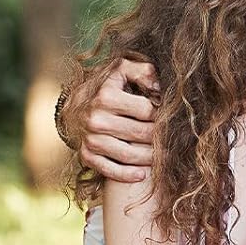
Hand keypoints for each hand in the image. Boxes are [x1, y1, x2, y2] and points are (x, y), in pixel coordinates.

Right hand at [78, 58, 159, 182]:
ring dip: (149, 158)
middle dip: (158, 137)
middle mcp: (96, 119)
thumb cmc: (106, 87)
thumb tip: (159, 87)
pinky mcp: (87, 155)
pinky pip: (111, 170)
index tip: (165, 115)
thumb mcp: (122, 70)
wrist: (75, 105)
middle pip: (140, 134)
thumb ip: (143, 71)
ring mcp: (91, 139)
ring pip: (129, 155)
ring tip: (162, 156)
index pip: (146, 110)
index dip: (160, 113)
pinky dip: (128, 174)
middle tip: (170, 138)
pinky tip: (142, 173)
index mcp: (106, 97)